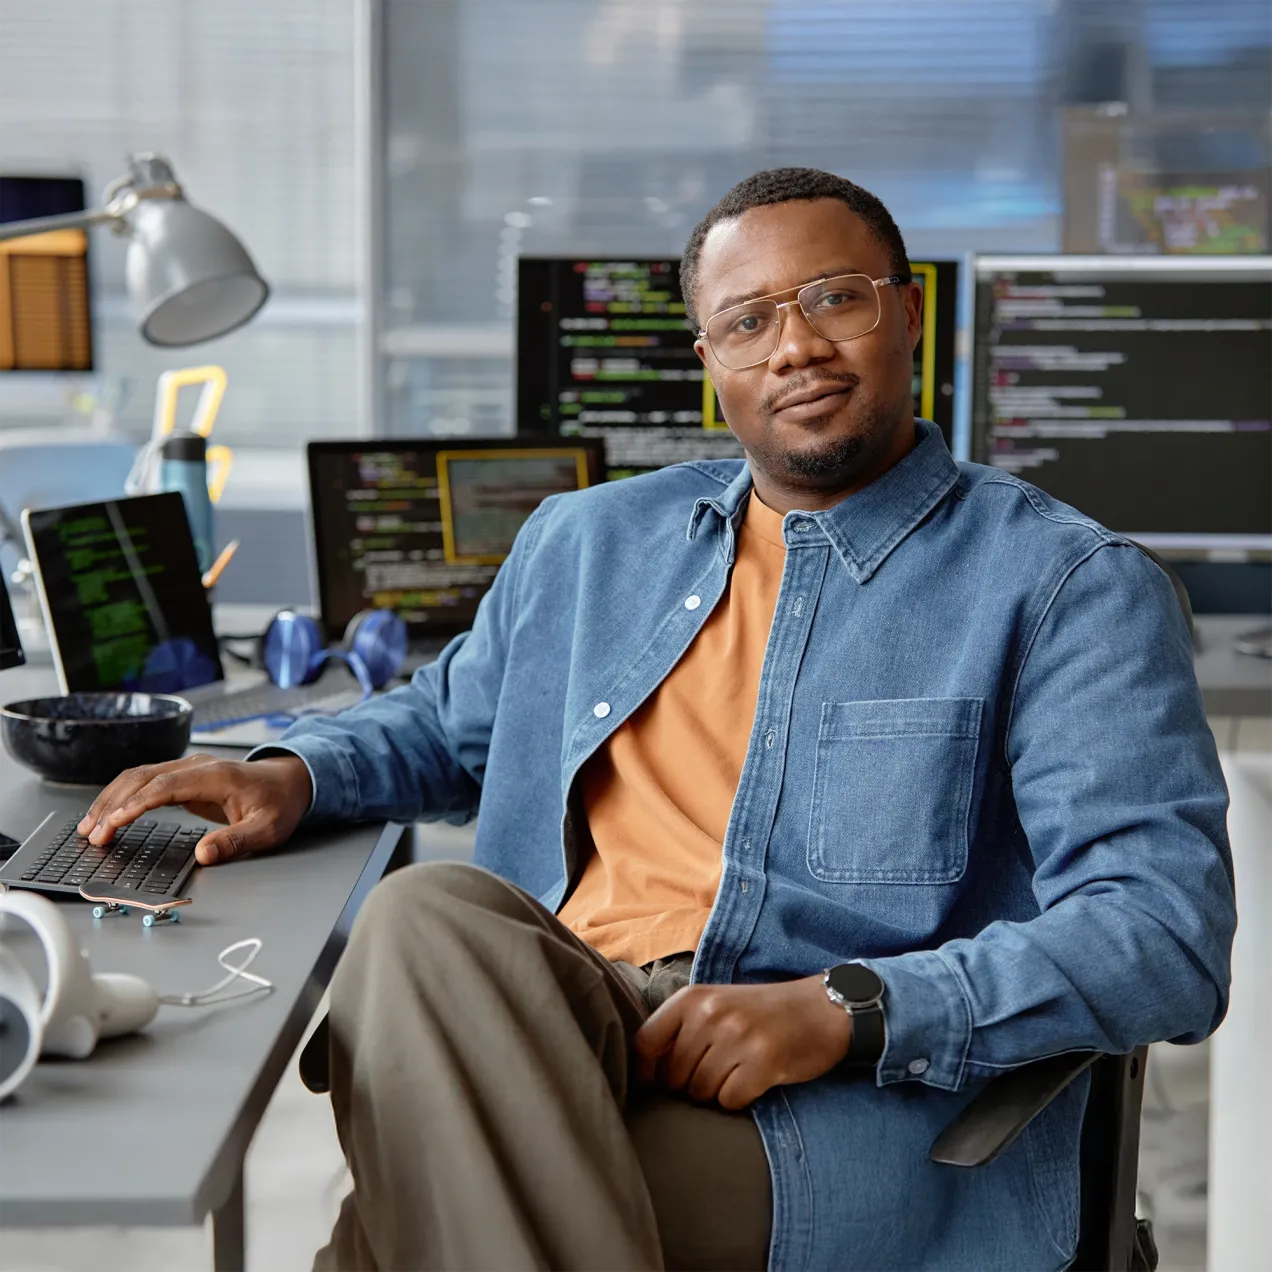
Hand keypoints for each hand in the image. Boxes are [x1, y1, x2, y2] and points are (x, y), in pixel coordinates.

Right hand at [77, 754, 312, 865]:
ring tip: (90, 826)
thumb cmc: (280, 803)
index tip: (113, 824)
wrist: (291, 781)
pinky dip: (123, 796)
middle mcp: (198, 767)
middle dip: (113, 804)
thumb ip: (236, 841)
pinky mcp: (185, 777)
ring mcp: (190, 769)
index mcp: (215, 776)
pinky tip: (109, 814)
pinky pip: (146, 782)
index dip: (136, 805)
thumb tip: (204, 855)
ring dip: (112, 799)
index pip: (165, 787)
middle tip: (92, 834)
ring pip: (139, 776)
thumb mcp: (268, 828)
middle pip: (143, 778)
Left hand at [633, 975, 852, 1109]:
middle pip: (673, 1076)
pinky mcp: (764, 1062)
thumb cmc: (761, 1012)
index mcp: (692, 998)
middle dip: (689, 1086)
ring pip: (700, 1092)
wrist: (821, 1008)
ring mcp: (738, 1037)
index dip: (645, 1072)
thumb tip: (644, 1074)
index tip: (656, 1084)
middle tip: (715, 1074)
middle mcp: (711, 1014)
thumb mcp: (716, 1005)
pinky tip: (754, 1081)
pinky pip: (730, 1100)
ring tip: (736, 1074)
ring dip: (715, 1094)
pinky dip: (739, 1099)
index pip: (645, 1043)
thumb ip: (680, 1029)